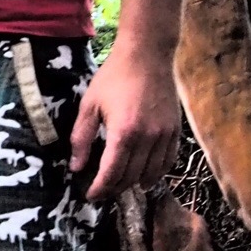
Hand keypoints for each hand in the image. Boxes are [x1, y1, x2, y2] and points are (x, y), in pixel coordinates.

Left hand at [70, 43, 179, 201]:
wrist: (147, 54)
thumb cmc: (114, 77)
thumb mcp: (90, 105)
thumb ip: (82, 138)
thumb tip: (76, 167)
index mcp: (123, 132)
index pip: (111, 173)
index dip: (100, 189)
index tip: (91, 196)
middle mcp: (147, 138)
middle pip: (131, 177)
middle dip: (115, 188)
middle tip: (103, 190)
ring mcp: (164, 135)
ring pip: (151, 173)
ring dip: (135, 183)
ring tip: (122, 185)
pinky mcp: (175, 130)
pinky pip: (168, 161)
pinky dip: (157, 173)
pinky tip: (146, 176)